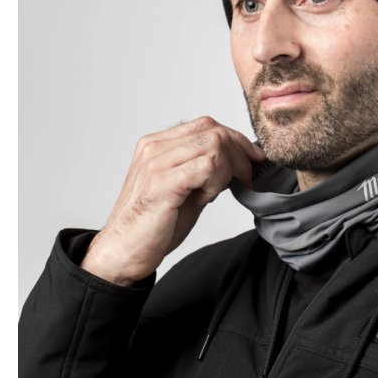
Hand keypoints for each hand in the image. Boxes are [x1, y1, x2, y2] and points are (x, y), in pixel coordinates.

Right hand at [82, 116, 264, 285]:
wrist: (124, 252)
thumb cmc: (154, 225)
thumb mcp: (186, 189)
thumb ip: (205, 171)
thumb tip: (238, 160)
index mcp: (157, 144)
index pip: (206, 125)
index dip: (236, 139)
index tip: (253, 159)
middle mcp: (154, 147)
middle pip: (213, 130)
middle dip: (239, 153)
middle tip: (246, 178)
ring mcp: (156, 162)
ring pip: (213, 145)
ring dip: (226, 170)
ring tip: (213, 194)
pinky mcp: (161, 182)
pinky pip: (207, 166)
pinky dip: (216, 182)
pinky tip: (206, 199)